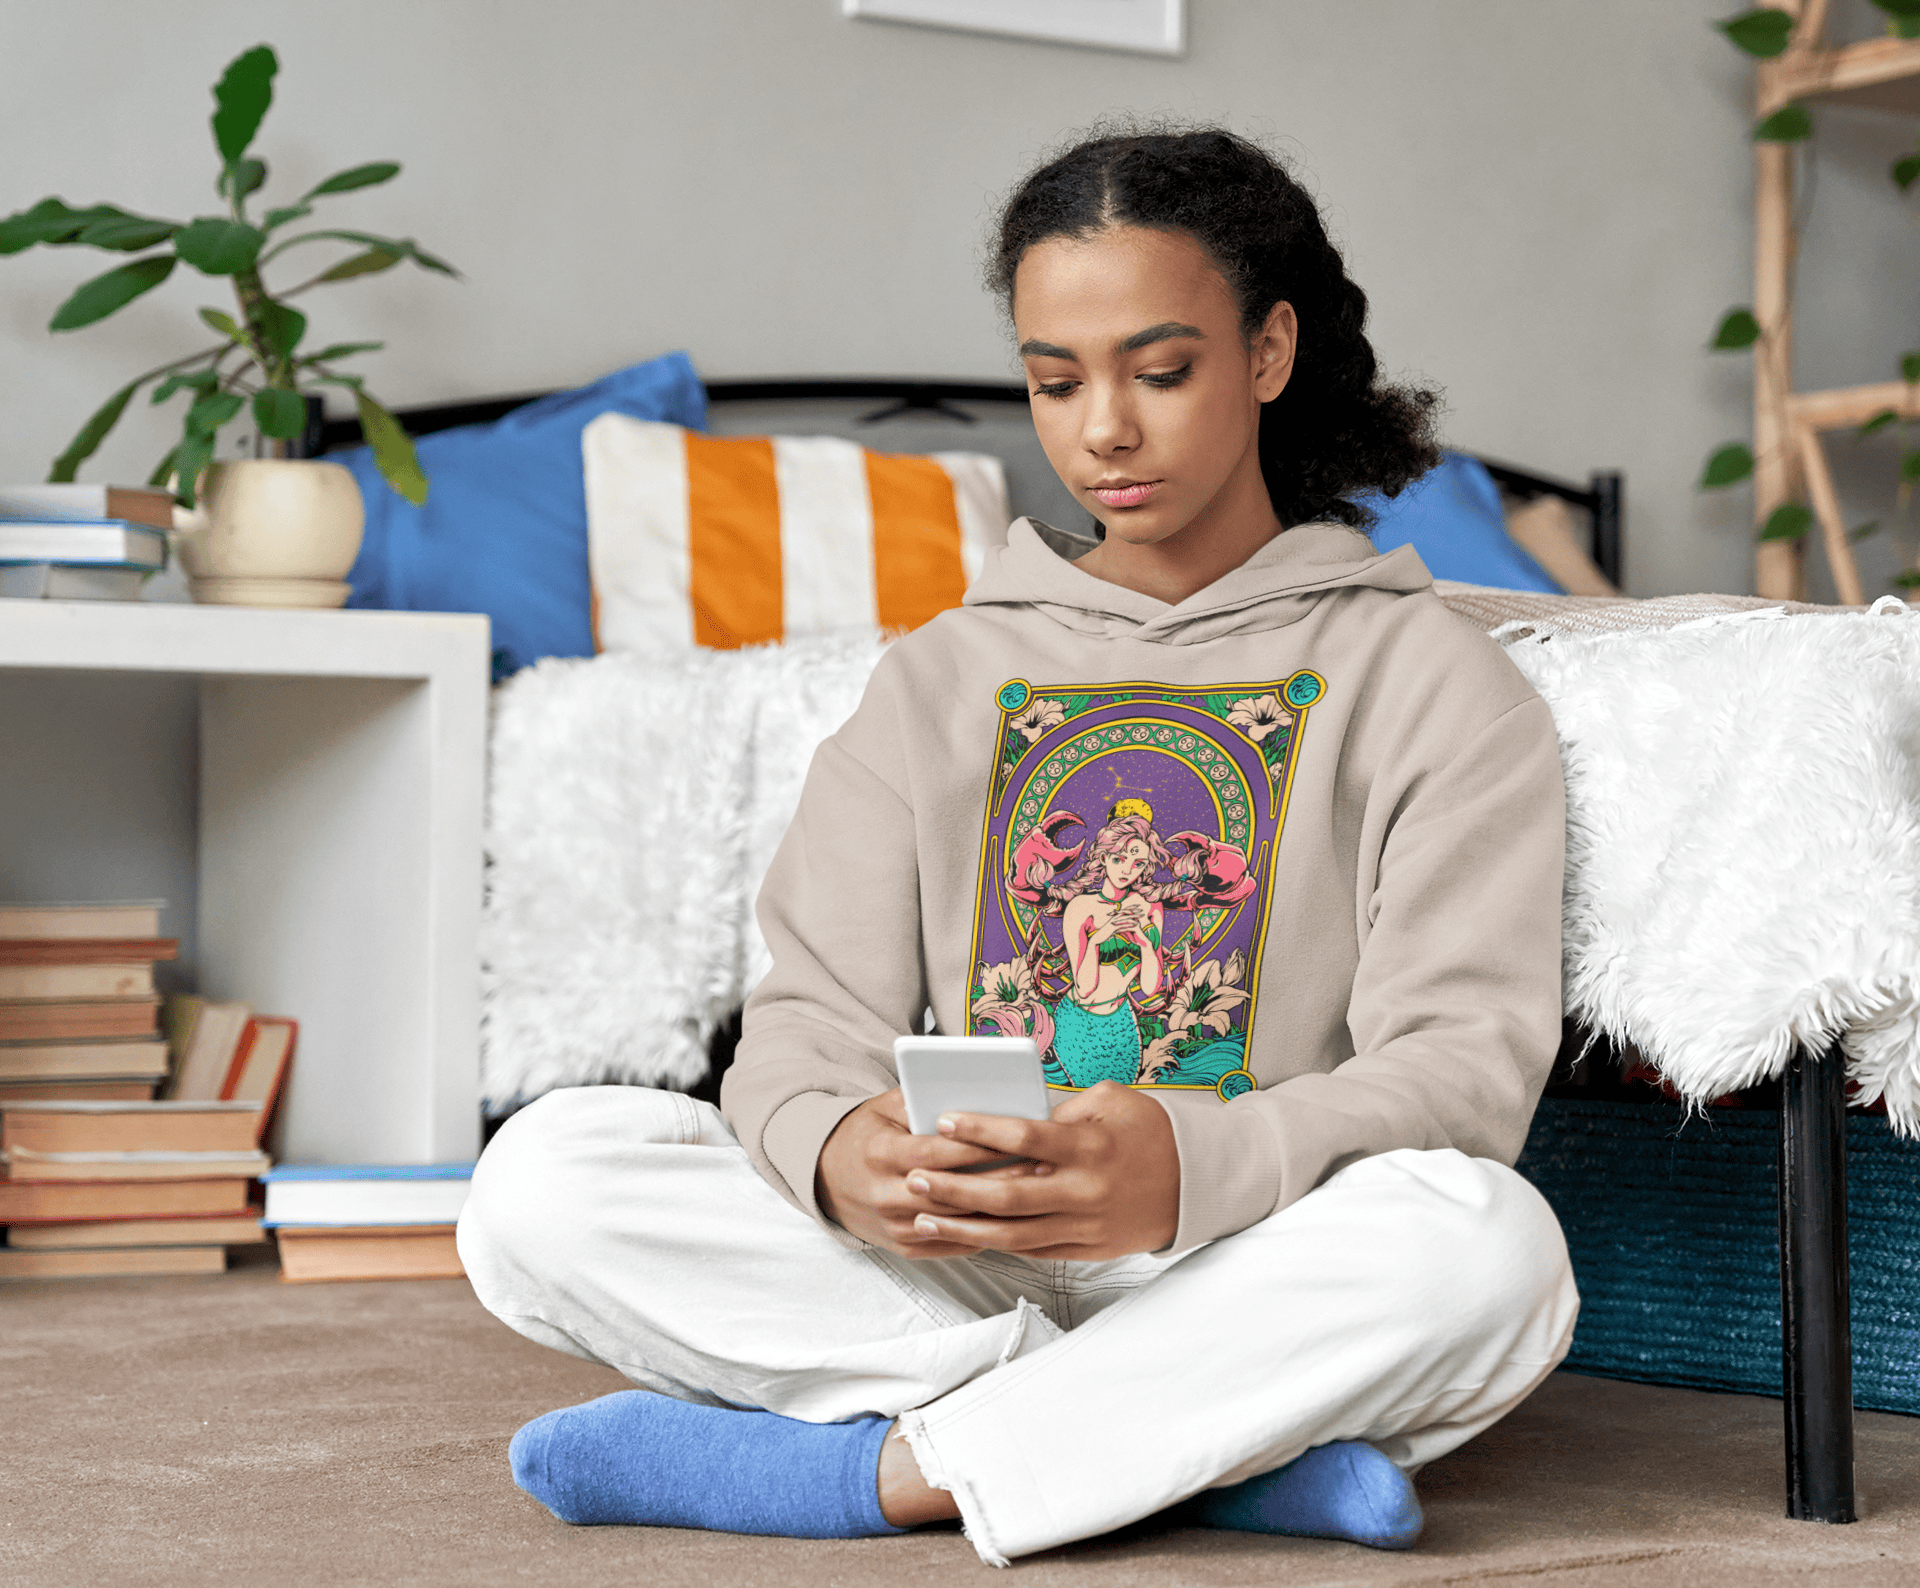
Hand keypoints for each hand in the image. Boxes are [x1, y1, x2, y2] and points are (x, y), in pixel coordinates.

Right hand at [815, 1089, 1048, 1257]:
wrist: (826, 1178)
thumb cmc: (867, 1134)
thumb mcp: (886, 1106)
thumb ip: (924, 1100)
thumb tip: (976, 1097)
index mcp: (880, 1154)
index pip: (938, 1153)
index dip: (979, 1148)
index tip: (1017, 1139)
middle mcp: (885, 1195)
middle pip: (954, 1192)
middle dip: (1000, 1179)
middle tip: (1042, 1167)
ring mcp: (894, 1227)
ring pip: (958, 1224)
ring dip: (999, 1209)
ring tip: (1037, 1191)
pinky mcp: (904, 1248)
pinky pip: (953, 1244)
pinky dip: (984, 1231)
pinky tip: (1014, 1217)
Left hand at [898, 1080, 1179, 1259]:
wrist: (1197, 1182)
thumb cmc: (1149, 1130)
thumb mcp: (1110, 1102)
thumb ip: (1060, 1112)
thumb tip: (1010, 1124)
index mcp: (1089, 1146)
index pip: (1024, 1137)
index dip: (979, 1129)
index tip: (943, 1120)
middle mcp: (1085, 1191)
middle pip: (1007, 1194)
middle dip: (955, 1188)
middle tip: (913, 1177)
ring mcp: (1086, 1226)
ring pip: (1013, 1234)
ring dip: (963, 1227)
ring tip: (923, 1216)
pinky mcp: (1089, 1251)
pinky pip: (1034, 1252)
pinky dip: (997, 1244)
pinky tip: (966, 1235)